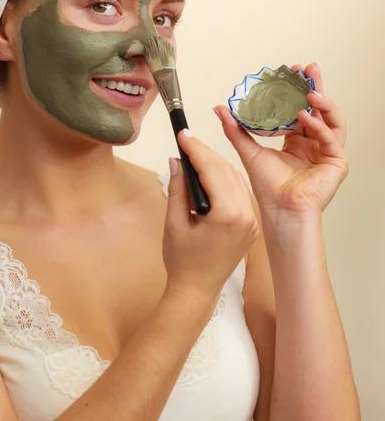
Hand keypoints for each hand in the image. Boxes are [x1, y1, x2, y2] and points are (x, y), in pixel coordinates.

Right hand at [163, 130, 258, 304]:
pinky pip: (239, 192)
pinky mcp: (251, 224)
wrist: (198, 291)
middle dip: (206, 154)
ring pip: (235, 179)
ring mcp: (252, 220)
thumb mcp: (173, 222)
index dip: (197, 149)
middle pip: (227, 171)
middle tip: (185, 141)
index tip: (183, 134)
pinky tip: (209, 174)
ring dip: (216, 164)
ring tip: (194, 155)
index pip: (213, 170)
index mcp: (229, 214)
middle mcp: (247, 214)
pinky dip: (224, 179)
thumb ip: (178, 189)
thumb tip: (178, 161)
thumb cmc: (182, 261)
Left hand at [215, 63, 347, 219]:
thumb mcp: (249, 151)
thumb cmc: (268, 188)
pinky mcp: (336, 162)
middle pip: (317, 109)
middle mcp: (313, 144)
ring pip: (331, 120)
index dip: (296, 91)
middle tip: (309, 69)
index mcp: (296, 141)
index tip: (290, 72)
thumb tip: (220, 108)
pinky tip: (305, 116)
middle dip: (315, 87)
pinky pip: (331, 138)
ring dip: (322, 103)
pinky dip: (319, 126)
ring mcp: (326, 152)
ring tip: (310, 91)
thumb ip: (235, 129)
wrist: (280, 210)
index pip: (299, 109)